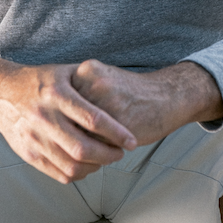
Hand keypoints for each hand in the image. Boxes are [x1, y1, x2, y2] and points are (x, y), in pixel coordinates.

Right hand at [0, 57, 137, 183]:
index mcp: (57, 94)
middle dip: (108, 154)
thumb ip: (88, 80)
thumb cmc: (39, 81)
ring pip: (72, 165)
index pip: (93, 119)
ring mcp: (35, 138)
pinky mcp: (29, 154)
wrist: (1, 93)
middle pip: (83, 148)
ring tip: (106, 159)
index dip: (116, 132)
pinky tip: (87, 165)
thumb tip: (116, 91)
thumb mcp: (63, 71)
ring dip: (95, 167)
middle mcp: (45, 117)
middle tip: (121, 152)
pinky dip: (78, 174)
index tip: (131, 140)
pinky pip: (58, 173)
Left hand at [71, 60, 222, 144]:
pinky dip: (98, 152)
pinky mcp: (119, 124)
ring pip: (81, 133)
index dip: (61, 119)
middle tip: (72, 142)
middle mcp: (94, 83)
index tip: (62, 127)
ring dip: (83, 146)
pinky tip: (105, 149)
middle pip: (67, 118)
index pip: (60, 102)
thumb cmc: (131, 92)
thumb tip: (55, 117)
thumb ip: (79, 92)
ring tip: (90, 148)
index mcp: (87, 70)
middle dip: (69, 134)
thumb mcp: (103, 79)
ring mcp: (107, 103)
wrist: (167, 95)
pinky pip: (98, 145)